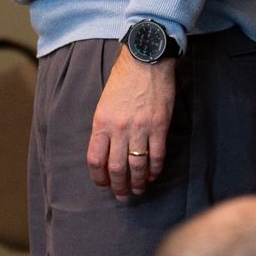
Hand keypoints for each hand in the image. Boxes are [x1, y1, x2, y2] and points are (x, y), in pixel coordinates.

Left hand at [88, 50, 175, 201]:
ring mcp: (140, 128)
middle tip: (122, 196)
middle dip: (118, 187)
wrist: (146, 59)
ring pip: (137, 166)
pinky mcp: (159, 126)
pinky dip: (155, 169)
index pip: (95, 160)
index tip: (103, 184)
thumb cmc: (123, 79)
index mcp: (101, 123)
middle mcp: (118, 129)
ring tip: (138, 190)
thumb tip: (107, 152)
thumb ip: (104, 128)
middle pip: (116, 168)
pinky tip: (153, 175)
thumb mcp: (104, 103)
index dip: (99, 178)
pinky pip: (157, 156)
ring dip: (137, 183)